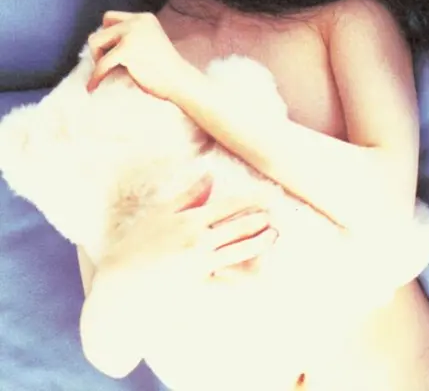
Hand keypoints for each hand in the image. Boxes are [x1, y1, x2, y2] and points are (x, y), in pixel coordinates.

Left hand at [86, 11, 194, 100]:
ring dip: (97, 59)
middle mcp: (137, 21)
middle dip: (99, 48)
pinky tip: (93, 86)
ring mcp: (132, 34)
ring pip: (95, 41)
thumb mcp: (148, 42)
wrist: (180, 82)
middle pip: (100, 29)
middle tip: (106, 65)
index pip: (110, 17)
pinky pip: (101, 64)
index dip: (106, 35)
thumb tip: (96, 40)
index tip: (108, 52)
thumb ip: (129, 37)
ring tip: (105, 72)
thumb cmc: (164, 70)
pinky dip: (96, 76)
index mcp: (144, 18)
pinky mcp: (127, 50)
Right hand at [99, 195, 278, 279]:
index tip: (269, 195)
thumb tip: (209, 174)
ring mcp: (200, 265)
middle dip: (260, 219)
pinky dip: (246, 275)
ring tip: (273, 235)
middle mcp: (199, 240)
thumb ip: (188, 195)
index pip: (229, 205)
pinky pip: (229, 280)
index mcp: (190, 219)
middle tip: (277, 214)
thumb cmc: (135, 245)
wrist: (119, 284)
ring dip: (259, 243)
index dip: (252, 199)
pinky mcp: (199, 287)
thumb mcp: (160, 214)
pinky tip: (260, 272)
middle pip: (238, 227)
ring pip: (239, 251)